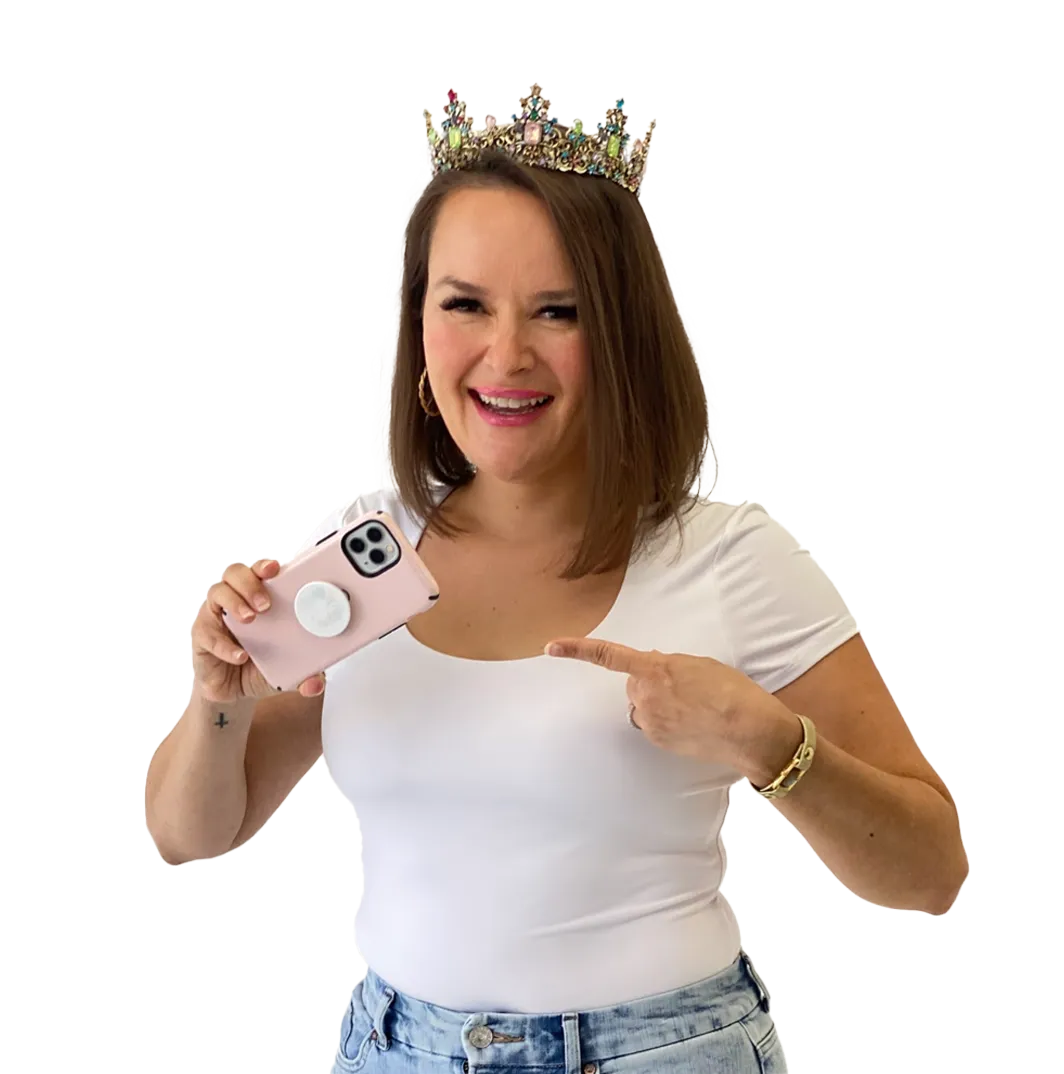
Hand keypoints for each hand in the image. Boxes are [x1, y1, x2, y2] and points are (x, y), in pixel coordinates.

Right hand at [191, 558, 326, 702]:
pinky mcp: (202, 634)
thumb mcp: (289, 670)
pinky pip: (207, 631)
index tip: (276, 569)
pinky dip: (224, 644)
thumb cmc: (262, 666)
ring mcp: (217, 614)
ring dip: (235, 602)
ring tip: (250, 619)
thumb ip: (306, 674)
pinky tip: (239, 656)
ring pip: (218, 591)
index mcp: (261, 596)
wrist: (235, 692)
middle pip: (236, 573)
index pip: (261, 571)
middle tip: (266, 605)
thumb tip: (316, 684)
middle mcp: (237, 598)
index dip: (266, 566)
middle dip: (251, 583)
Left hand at [545, 636, 798, 772]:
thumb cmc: (731, 690)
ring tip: (694, 707)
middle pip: (634, 684)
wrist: (750, 731)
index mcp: (654, 669)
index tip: (551, 647)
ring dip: (658, 704)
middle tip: (686, 687)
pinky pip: (653, 724)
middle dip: (651, 683)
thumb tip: (651, 671)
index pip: (608, 656)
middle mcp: (644, 696)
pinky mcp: (657, 740)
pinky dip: (667, 721)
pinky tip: (693, 722)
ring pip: (643, 706)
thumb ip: (667, 664)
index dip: (577, 650)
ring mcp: (649, 721)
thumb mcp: (698, 664)